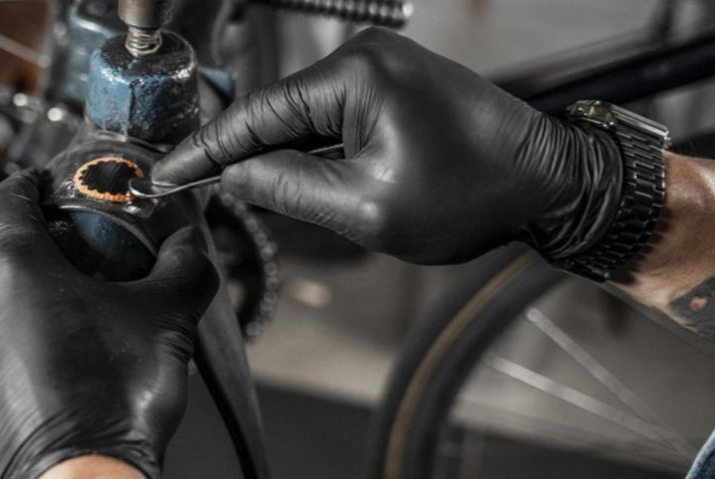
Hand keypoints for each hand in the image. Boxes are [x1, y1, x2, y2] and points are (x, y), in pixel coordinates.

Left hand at [0, 172, 218, 478]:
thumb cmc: (110, 403)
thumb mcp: (166, 318)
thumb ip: (184, 268)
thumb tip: (191, 248)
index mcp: (11, 264)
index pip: (8, 198)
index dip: (29, 185)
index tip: (42, 188)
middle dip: (20, 243)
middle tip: (60, 254)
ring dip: (2, 294)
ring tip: (50, 315)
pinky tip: (26, 362)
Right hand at [153, 28, 622, 263]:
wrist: (547, 182)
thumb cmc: (471, 196)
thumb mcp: (365, 209)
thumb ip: (288, 188)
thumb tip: (235, 175)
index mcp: (354, 77)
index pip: (257, 115)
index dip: (207, 150)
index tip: (167, 173)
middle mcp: (364, 59)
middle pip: (278, 112)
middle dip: (240, 154)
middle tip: (195, 189)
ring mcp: (382, 69)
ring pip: (306, 117)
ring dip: (280, 156)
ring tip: (244, 194)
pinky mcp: (396, 85)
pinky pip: (336, 116)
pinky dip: (314, 148)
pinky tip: (297, 177)